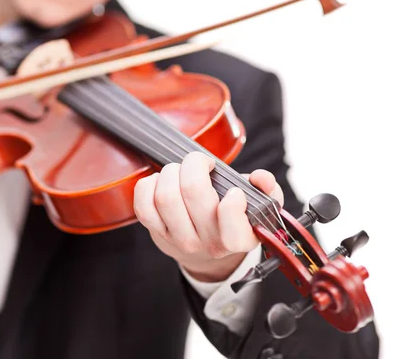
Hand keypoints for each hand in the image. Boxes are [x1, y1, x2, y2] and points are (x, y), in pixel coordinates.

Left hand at [133, 151, 283, 282]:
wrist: (208, 246)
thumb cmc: (234, 217)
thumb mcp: (259, 206)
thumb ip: (267, 189)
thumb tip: (261, 178)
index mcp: (240, 238)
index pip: (233, 227)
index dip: (232, 204)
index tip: (233, 191)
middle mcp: (208, 242)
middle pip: (192, 192)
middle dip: (194, 164)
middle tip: (200, 163)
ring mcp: (180, 239)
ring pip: (166, 197)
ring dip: (171, 172)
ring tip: (180, 170)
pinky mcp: (156, 233)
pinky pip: (143, 205)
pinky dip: (149, 185)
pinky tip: (161, 181)